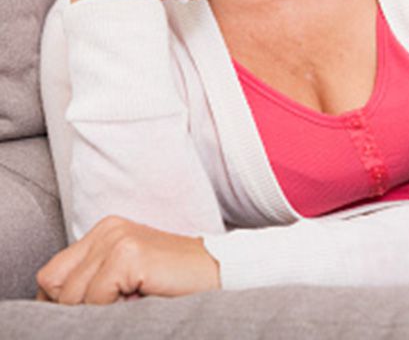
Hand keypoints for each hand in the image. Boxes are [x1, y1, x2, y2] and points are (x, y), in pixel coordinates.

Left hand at [35, 216, 219, 304]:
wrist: (221, 272)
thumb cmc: (176, 282)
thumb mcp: (127, 277)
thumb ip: (93, 282)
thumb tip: (56, 311)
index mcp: (104, 231)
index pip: (52, 274)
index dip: (62, 302)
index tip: (88, 314)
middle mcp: (107, 229)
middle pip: (54, 284)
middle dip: (76, 308)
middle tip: (114, 309)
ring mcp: (117, 239)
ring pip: (72, 295)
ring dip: (95, 311)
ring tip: (130, 304)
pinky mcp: (128, 255)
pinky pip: (95, 299)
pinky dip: (111, 311)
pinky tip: (138, 301)